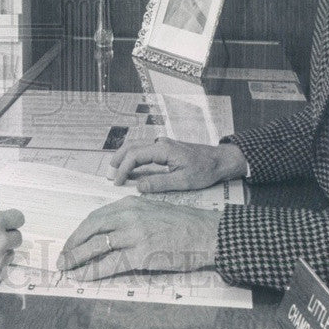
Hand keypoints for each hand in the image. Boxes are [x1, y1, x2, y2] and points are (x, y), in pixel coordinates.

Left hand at [57, 197, 220, 280]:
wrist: (206, 233)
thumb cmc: (183, 224)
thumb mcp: (152, 211)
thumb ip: (131, 218)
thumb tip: (109, 234)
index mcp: (129, 204)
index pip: (96, 217)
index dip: (80, 232)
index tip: (71, 242)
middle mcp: (128, 215)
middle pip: (91, 229)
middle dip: (73, 244)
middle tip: (62, 257)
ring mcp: (134, 234)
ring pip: (96, 246)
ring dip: (77, 258)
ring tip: (65, 268)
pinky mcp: (141, 253)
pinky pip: (109, 264)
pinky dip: (92, 271)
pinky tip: (83, 277)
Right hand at [110, 138, 245, 191]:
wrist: (220, 160)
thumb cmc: (205, 170)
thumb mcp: (183, 181)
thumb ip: (159, 183)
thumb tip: (138, 186)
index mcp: (163, 149)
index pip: (135, 156)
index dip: (123, 169)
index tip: (117, 182)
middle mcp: (160, 143)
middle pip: (131, 147)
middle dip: (118, 160)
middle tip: (109, 174)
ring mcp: (163, 144)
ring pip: (136, 145)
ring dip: (124, 156)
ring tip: (115, 169)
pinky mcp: (166, 148)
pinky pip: (144, 149)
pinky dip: (133, 156)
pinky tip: (132, 166)